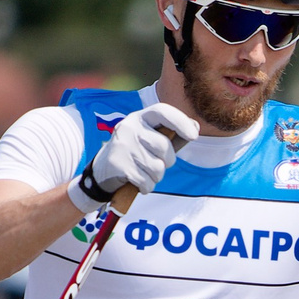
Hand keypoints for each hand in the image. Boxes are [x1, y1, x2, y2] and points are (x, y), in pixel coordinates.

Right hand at [78, 102, 198, 206]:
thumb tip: (195, 127)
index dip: (180, 122)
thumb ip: (174, 134)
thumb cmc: (136, 153)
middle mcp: (130, 127)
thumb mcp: (152, 138)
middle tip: (159, 164)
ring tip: (145, 172)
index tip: (194, 136)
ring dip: (156, 177)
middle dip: (168, 161)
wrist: (103, 170)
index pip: (162, 112)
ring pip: (156, 167)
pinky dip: (146, 186)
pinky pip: (145, 181)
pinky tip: (138, 181)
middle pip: (164, 147)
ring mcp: (122, 145)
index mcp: (141, 117)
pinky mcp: (118, 164)